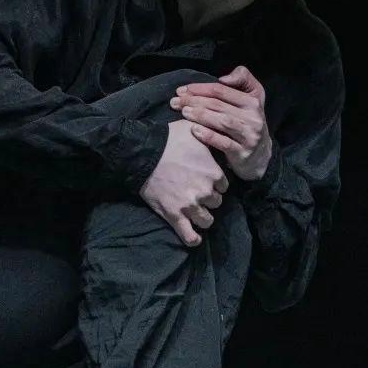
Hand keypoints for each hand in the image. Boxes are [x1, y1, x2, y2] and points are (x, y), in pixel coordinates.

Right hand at [139, 120, 229, 246]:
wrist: (143, 153)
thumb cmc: (168, 138)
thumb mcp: (194, 128)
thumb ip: (209, 131)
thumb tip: (217, 129)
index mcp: (214, 173)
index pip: (224, 186)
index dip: (216, 184)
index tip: (207, 181)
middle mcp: (205, 192)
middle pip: (216, 203)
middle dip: (209, 199)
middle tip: (198, 193)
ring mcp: (190, 206)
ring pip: (207, 220)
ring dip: (203, 217)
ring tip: (196, 212)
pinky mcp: (174, 216)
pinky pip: (189, 236)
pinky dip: (193, 239)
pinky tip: (194, 237)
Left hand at [169, 65, 271, 181]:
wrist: (261, 155)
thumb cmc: (248, 122)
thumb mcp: (252, 97)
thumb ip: (242, 79)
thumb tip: (223, 78)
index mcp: (253, 101)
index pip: (222, 91)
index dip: (200, 88)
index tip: (183, 90)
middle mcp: (253, 117)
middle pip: (219, 105)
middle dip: (195, 101)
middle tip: (176, 101)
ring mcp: (249, 136)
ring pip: (222, 122)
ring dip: (200, 115)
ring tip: (184, 112)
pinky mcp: (243, 153)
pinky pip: (224, 143)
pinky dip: (209, 136)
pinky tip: (194, 130)